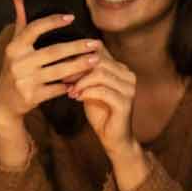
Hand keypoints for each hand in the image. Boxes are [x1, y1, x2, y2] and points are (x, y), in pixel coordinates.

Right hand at [0, 0, 98, 129]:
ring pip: (59, 71)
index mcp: (15, 47)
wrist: (4, 101)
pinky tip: (83, 80)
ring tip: (96, 59)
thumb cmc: (14, 68)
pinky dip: (70, 85)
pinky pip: (57, 89)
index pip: (34, 29)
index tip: (71, 17)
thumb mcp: (14, 46)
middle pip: (53, 52)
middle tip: (95, 43)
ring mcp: (25, 81)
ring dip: (79, 65)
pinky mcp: (32, 96)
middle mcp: (18, 63)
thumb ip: (21, 22)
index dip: (52, 21)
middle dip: (77, 47)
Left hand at [66, 42, 137, 159]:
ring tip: (70, 91)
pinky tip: (76, 98)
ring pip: (100, 74)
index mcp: (121, 68)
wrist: (113, 138)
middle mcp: (128, 75)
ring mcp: (129, 88)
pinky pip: (102, 91)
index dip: (79, 56)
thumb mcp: (89, 88)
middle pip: (99, 61)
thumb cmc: (100, 112)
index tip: (62, 65)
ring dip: (81, 82)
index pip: (100, 52)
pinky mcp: (125, 102)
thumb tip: (65, 56)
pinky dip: (86, 93)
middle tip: (64, 79)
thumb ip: (84, 74)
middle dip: (77, 69)